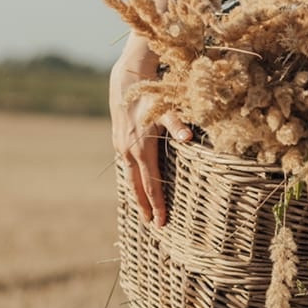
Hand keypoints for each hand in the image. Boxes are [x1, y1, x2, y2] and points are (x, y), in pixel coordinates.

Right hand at [110, 48, 191, 226]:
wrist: (126, 81)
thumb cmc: (151, 96)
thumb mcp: (167, 110)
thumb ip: (177, 125)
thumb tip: (188, 137)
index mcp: (142, 150)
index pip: (151, 184)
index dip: (157, 205)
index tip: (162, 222)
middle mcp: (129, 152)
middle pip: (138, 188)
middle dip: (146, 207)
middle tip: (154, 226)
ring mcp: (121, 148)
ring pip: (130, 179)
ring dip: (138, 196)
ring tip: (145, 212)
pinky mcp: (119, 142)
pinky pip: (127, 168)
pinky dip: (133, 181)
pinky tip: (138, 188)